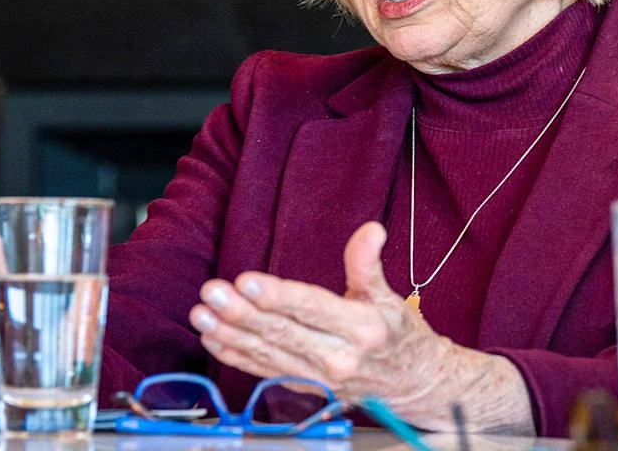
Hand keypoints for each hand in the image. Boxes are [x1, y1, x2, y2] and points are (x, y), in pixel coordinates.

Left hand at [188, 222, 534, 432]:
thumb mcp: (388, 296)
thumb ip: (368, 263)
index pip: (312, 308)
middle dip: (242, 312)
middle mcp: (338, 357)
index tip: (246, 281)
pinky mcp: (306, 388)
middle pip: (283, 332)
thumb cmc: (398, 335)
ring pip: (267, 353)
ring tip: (202, 313)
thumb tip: (370, 229)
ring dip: (230, 333)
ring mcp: (320, 378)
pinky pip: (264, 370)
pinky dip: (235, 355)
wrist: (415, 385)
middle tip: (212, 291)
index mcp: (361, 329)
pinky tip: (212, 337)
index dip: (278, 296)